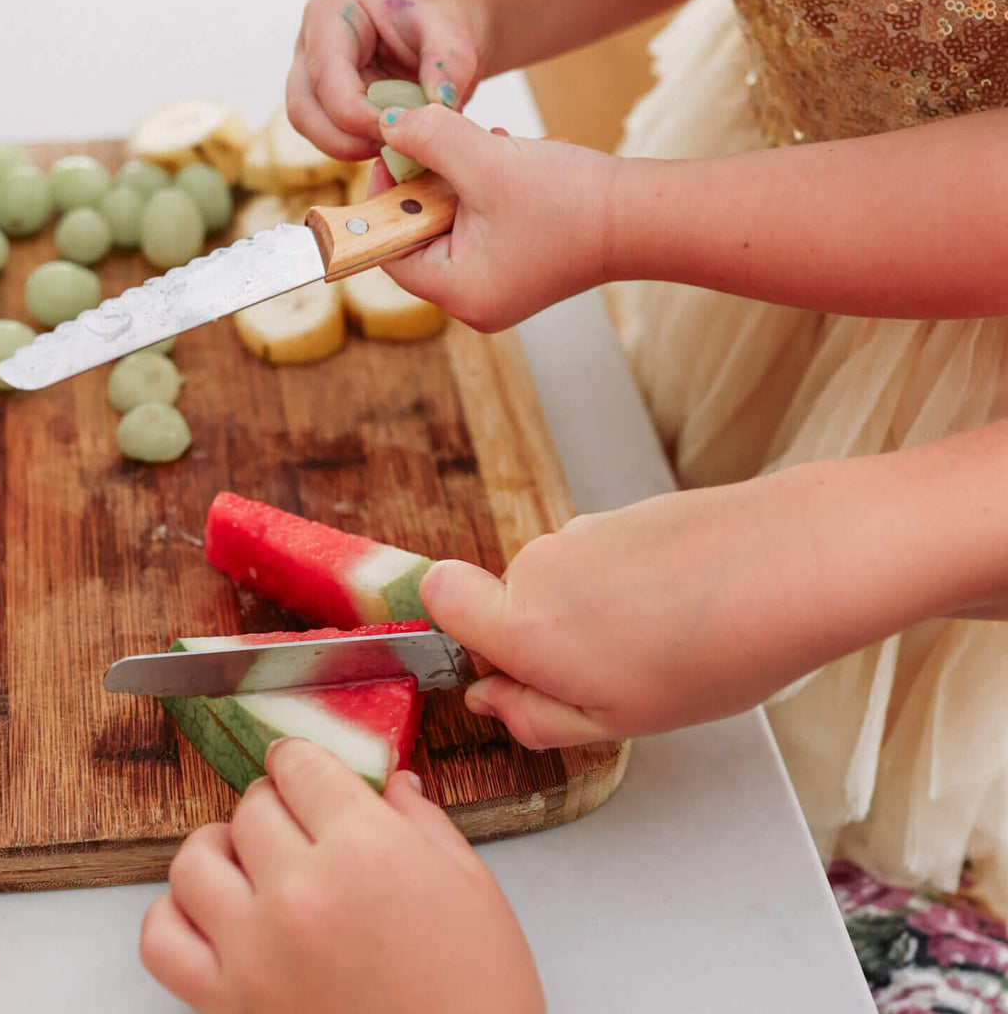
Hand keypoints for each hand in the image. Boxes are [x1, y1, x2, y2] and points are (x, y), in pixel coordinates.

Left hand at [140, 739, 544, 1013]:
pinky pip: (161, 938)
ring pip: (195, 859)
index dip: (303, 761)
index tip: (305, 770)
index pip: (299, 764)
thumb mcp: (469, 884)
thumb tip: (392, 783)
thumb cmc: (476, 989)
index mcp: (365, 848)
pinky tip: (216, 914)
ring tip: (249, 860)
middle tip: (299, 823)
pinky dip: (176, 914)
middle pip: (252, 806)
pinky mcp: (227, 1003)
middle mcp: (301, 890)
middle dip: (276, 804)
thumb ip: (421, 821)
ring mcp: (255, 949)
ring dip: (221, 848)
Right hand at [286, 0, 490, 160]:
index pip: (326, 79)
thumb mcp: (454, 36)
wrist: (452, 25)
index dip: (358, 116)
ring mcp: (314, 76)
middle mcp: (311, 46)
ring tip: (399, 146)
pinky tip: (397, 146)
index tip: (402, 134)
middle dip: (345, 140)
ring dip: (352, 148)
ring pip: (312, 129)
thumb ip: (448, 69)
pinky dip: (361, 149)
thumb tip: (438, 108)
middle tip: (395, 149)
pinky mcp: (328, 103)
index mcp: (329, 13)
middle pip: (303, 110)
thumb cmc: (447, 19)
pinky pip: (332, 137)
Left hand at [375, 103, 618, 331]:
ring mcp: (497, 289)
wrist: (642, 217)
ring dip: (460, 181)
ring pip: (451, 226)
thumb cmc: (572, 200)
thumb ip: (431, 140)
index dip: (385, 198)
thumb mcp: (490, 161)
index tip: (394, 153)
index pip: (390, 249)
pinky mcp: (517, 271)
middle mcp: (473, 302)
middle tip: (444, 143)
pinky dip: (483, 192)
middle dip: (430, 184)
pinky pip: (479, 229)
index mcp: (459, 292)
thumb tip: (386, 127)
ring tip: (487, 147)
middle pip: (419, 237)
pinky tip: (505, 161)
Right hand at [421, 458, 949, 748]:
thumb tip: (487, 700)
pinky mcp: (621, 513)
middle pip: (509, 602)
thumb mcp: (618, 719)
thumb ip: (536, 714)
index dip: (460, 633)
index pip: (439, 597)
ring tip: (664, 644)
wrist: (793, 563)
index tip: (505, 666)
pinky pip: (598, 560)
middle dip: (545, 641)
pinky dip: (625, 587)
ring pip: (559, 585)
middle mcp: (539, 565)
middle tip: (616, 677)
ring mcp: (581, 533)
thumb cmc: (713, 653)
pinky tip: (682, 610)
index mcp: (525, 622)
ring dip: (591, 617)